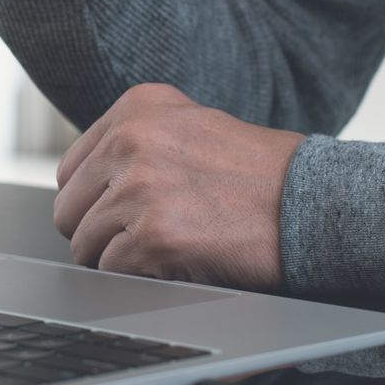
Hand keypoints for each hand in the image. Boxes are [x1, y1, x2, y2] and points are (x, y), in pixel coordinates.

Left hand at [53, 84, 305, 289]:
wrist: (316, 202)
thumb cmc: (258, 174)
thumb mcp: (191, 126)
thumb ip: (135, 143)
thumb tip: (81, 185)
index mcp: (137, 107)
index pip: (71, 170)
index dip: (93, 202)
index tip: (123, 213)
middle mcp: (132, 139)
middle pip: (68, 210)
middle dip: (99, 233)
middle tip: (144, 239)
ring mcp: (141, 187)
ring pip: (85, 245)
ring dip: (121, 258)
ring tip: (170, 246)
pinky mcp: (155, 235)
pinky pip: (112, 271)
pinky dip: (141, 277)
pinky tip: (180, 260)